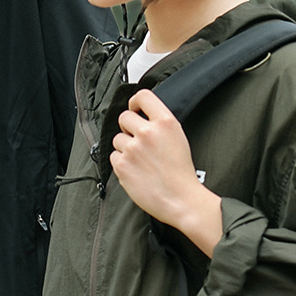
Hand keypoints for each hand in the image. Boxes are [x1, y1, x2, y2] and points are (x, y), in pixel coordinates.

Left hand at [110, 88, 222, 255]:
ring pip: (117, 138)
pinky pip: (114, 156)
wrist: (180, 199)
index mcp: (165, 122)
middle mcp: (147, 132)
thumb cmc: (181, 173)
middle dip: (129, 127)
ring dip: (125, 147)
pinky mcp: (122, 164)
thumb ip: (160, 124)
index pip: (143, 96)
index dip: (135, 102)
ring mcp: (132, 148)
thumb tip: (143, 116)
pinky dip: (121, 162)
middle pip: (124, 117)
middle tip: (138, 140)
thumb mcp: (178, 138)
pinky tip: (136, 170)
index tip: (135, 109)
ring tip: (140, 160)